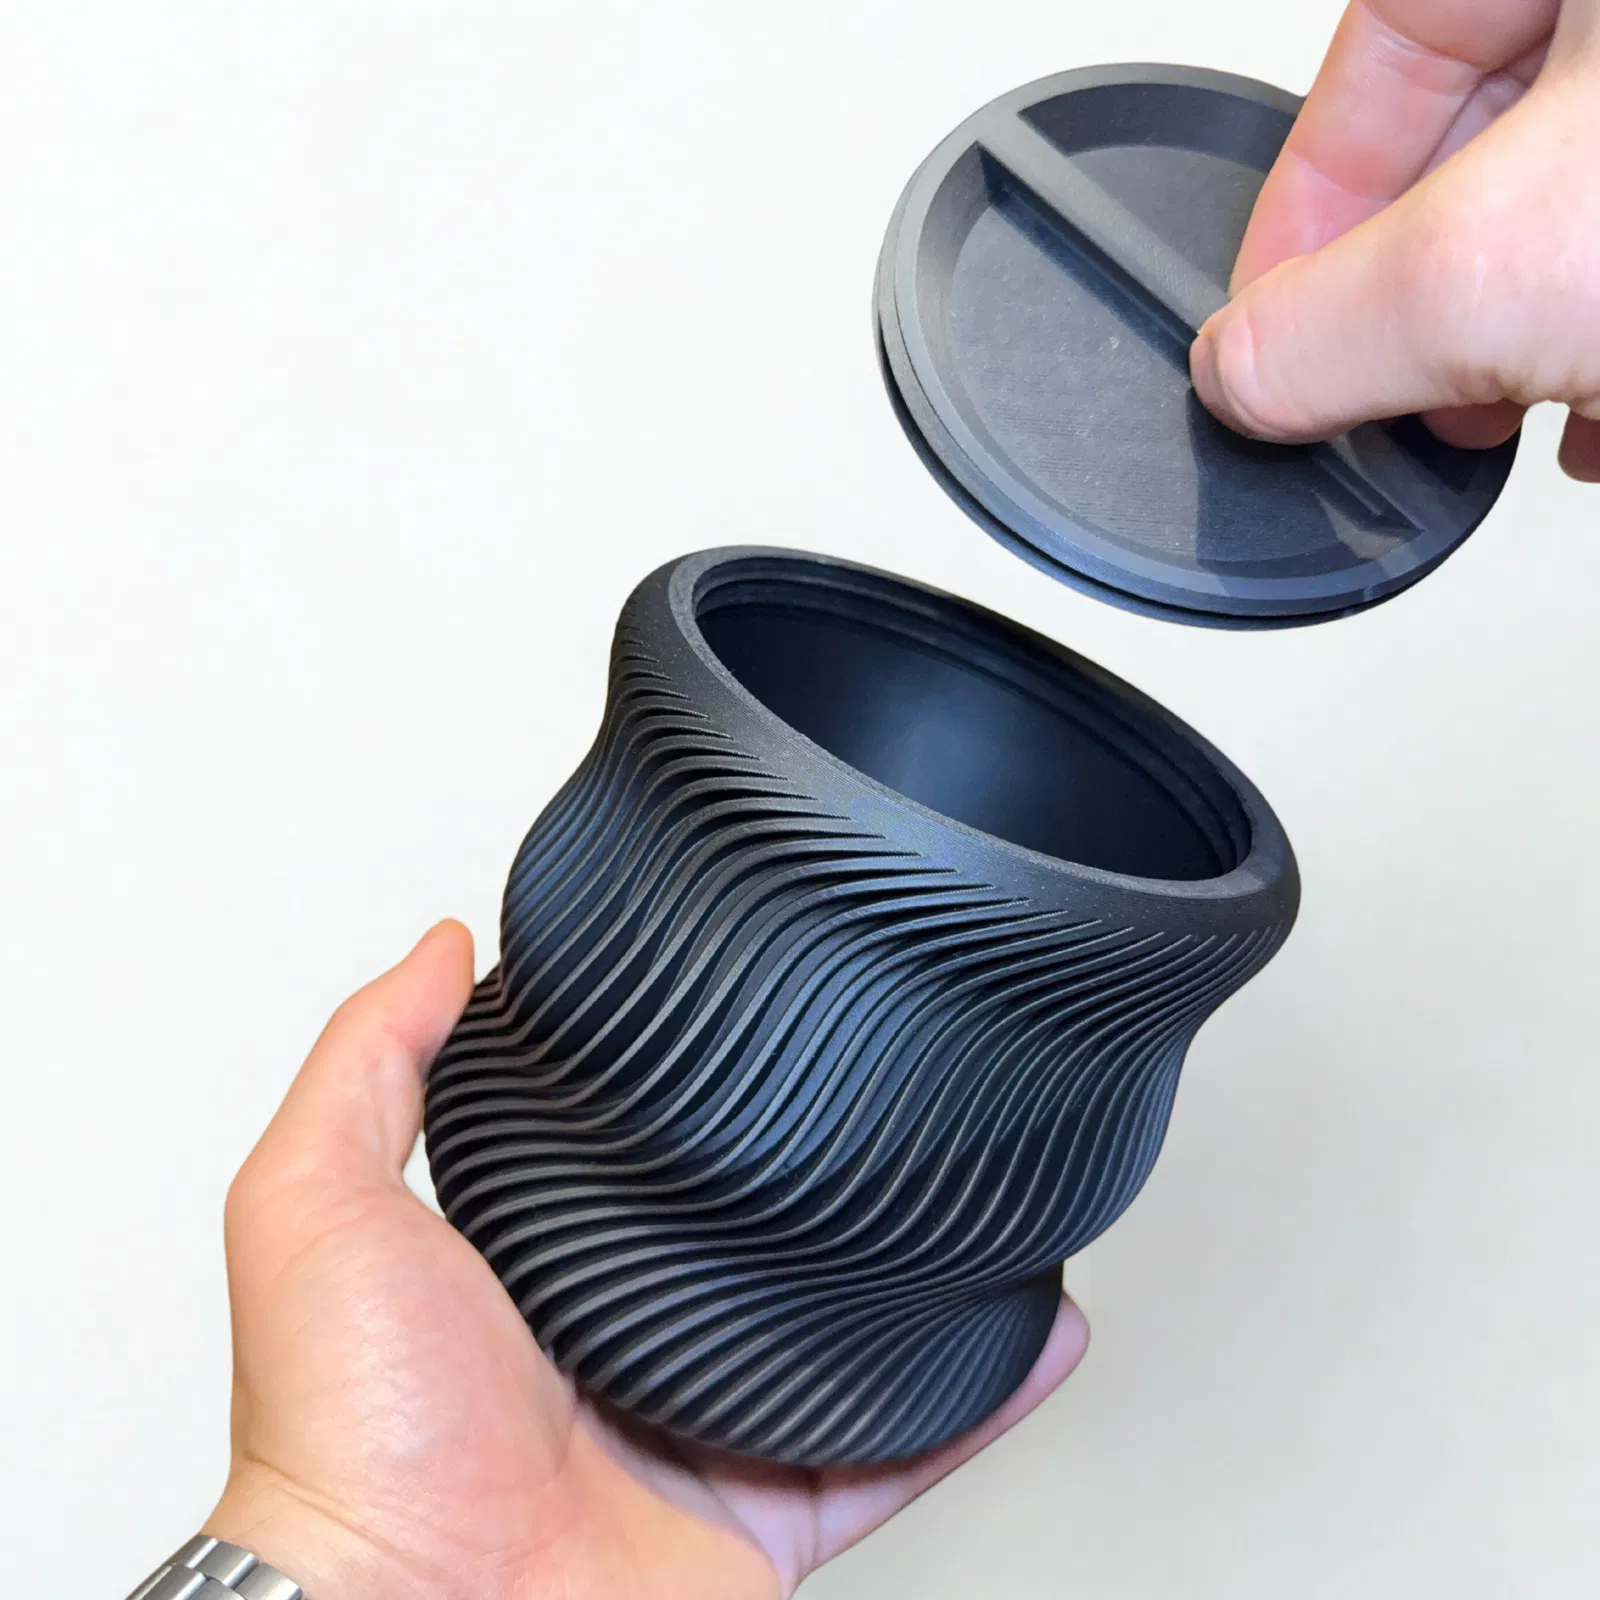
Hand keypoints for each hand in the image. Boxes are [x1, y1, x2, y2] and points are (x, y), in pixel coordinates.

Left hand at [206, 923, 1089, 1599]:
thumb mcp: (315, 1203)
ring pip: (835, 1344)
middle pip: (738, 1252)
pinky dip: (979, 1394)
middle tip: (874, 1097)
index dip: (670, 1099)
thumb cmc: (348, 1438)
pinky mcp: (768, 1512)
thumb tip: (436, 950)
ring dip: (910, 1277)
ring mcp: (699, 1434)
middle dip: (804, 1184)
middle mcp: (618, 1354)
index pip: (618, 1163)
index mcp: (527, 1275)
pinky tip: (1030, 1326)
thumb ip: (370, 1063)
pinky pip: (901, 1445)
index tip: (727, 1031)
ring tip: (969, 1191)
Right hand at [1190, 0, 1599, 480]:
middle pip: (1475, 132)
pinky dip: (1598, 336)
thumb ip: (1328, 327)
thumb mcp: (1496, 270)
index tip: (1280, 321)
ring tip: (1509, 414)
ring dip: (1516, 333)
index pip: (1384, 38)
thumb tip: (1236, 372)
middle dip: (1423, 290)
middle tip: (1406, 381)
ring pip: (1563, 204)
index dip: (1310, 190)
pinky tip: (1597, 410)